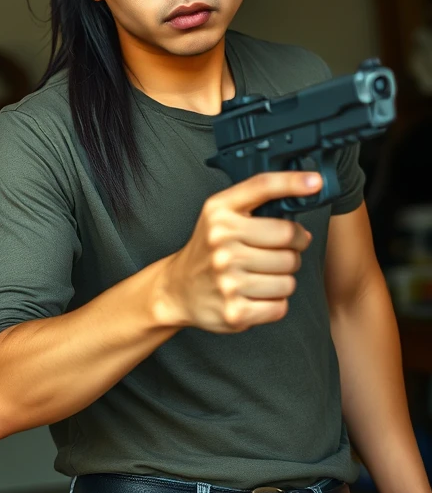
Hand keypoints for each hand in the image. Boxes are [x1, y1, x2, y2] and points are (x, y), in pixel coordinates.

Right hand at [156, 171, 321, 332]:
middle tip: (274, 252)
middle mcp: (221, 244)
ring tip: (258, 277)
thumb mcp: (220, 216)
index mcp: (218, 215)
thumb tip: (307, 187)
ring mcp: (227, 279)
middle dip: (291, 248)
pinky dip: (273, 303)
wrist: (177, 290)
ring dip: (281, 279)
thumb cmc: (207, 251)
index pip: (263, 187)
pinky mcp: (235, 311)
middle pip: (289, 240)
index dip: (293, 182)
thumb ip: (255, 199)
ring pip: (289, 278)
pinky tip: (254, 296)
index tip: (315, 182)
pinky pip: (280, 305)